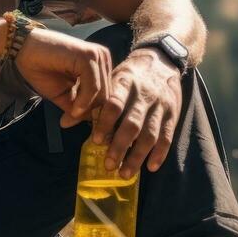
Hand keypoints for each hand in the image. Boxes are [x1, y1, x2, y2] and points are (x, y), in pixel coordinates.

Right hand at [13, 29, 112, 125]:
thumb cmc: (42, 68)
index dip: (96, 114)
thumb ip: (79, 108)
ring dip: (87, 109)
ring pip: (103, 93)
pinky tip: (73, 108)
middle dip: (91, 114)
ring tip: (70, 114)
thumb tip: (93, 125)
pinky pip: (94, 87)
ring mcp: (97, 56)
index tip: (79, 124)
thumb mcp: (64, 94)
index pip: (108, 95)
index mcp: (100, 66)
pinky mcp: (87, 56)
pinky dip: (84, 101)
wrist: (23, 49)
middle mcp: (103, 58)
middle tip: (70, 122)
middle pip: (108, 96)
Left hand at [61, 48, 183, 177]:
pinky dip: (160, 153)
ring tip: (125, 173)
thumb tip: (64, 122)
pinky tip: (150, 167)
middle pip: (132, 123)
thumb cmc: (129, 76)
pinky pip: (167, 136)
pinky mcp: (173, 115)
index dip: (105, 123)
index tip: (96, 141)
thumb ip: (90, 102)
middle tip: (108, 165)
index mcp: (125, 83)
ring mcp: (160, 106)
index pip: (115, 104)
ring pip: (150, 134)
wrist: (161, 62)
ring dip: (137, 156)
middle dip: (120, 146)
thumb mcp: (109, 81)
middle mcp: (144, 95)